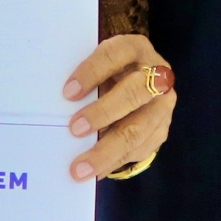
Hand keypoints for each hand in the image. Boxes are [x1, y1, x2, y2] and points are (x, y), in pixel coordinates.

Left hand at [63, 34, 176, 181]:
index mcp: (135, 49)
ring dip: (107, 151)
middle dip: (103, 113)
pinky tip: (94, 171)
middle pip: (134, 93)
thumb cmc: (110, 73)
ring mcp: (163, 104)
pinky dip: (114, 162)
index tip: (68, 92)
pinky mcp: (162, 129)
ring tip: (81, 168)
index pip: (114, 56)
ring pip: (138, 129)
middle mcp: (156, 74)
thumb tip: (57, 107)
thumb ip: (88, 80)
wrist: (143, 82)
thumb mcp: (101, 66)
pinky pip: (139, 150)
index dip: (91, 73)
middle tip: (74, 129)